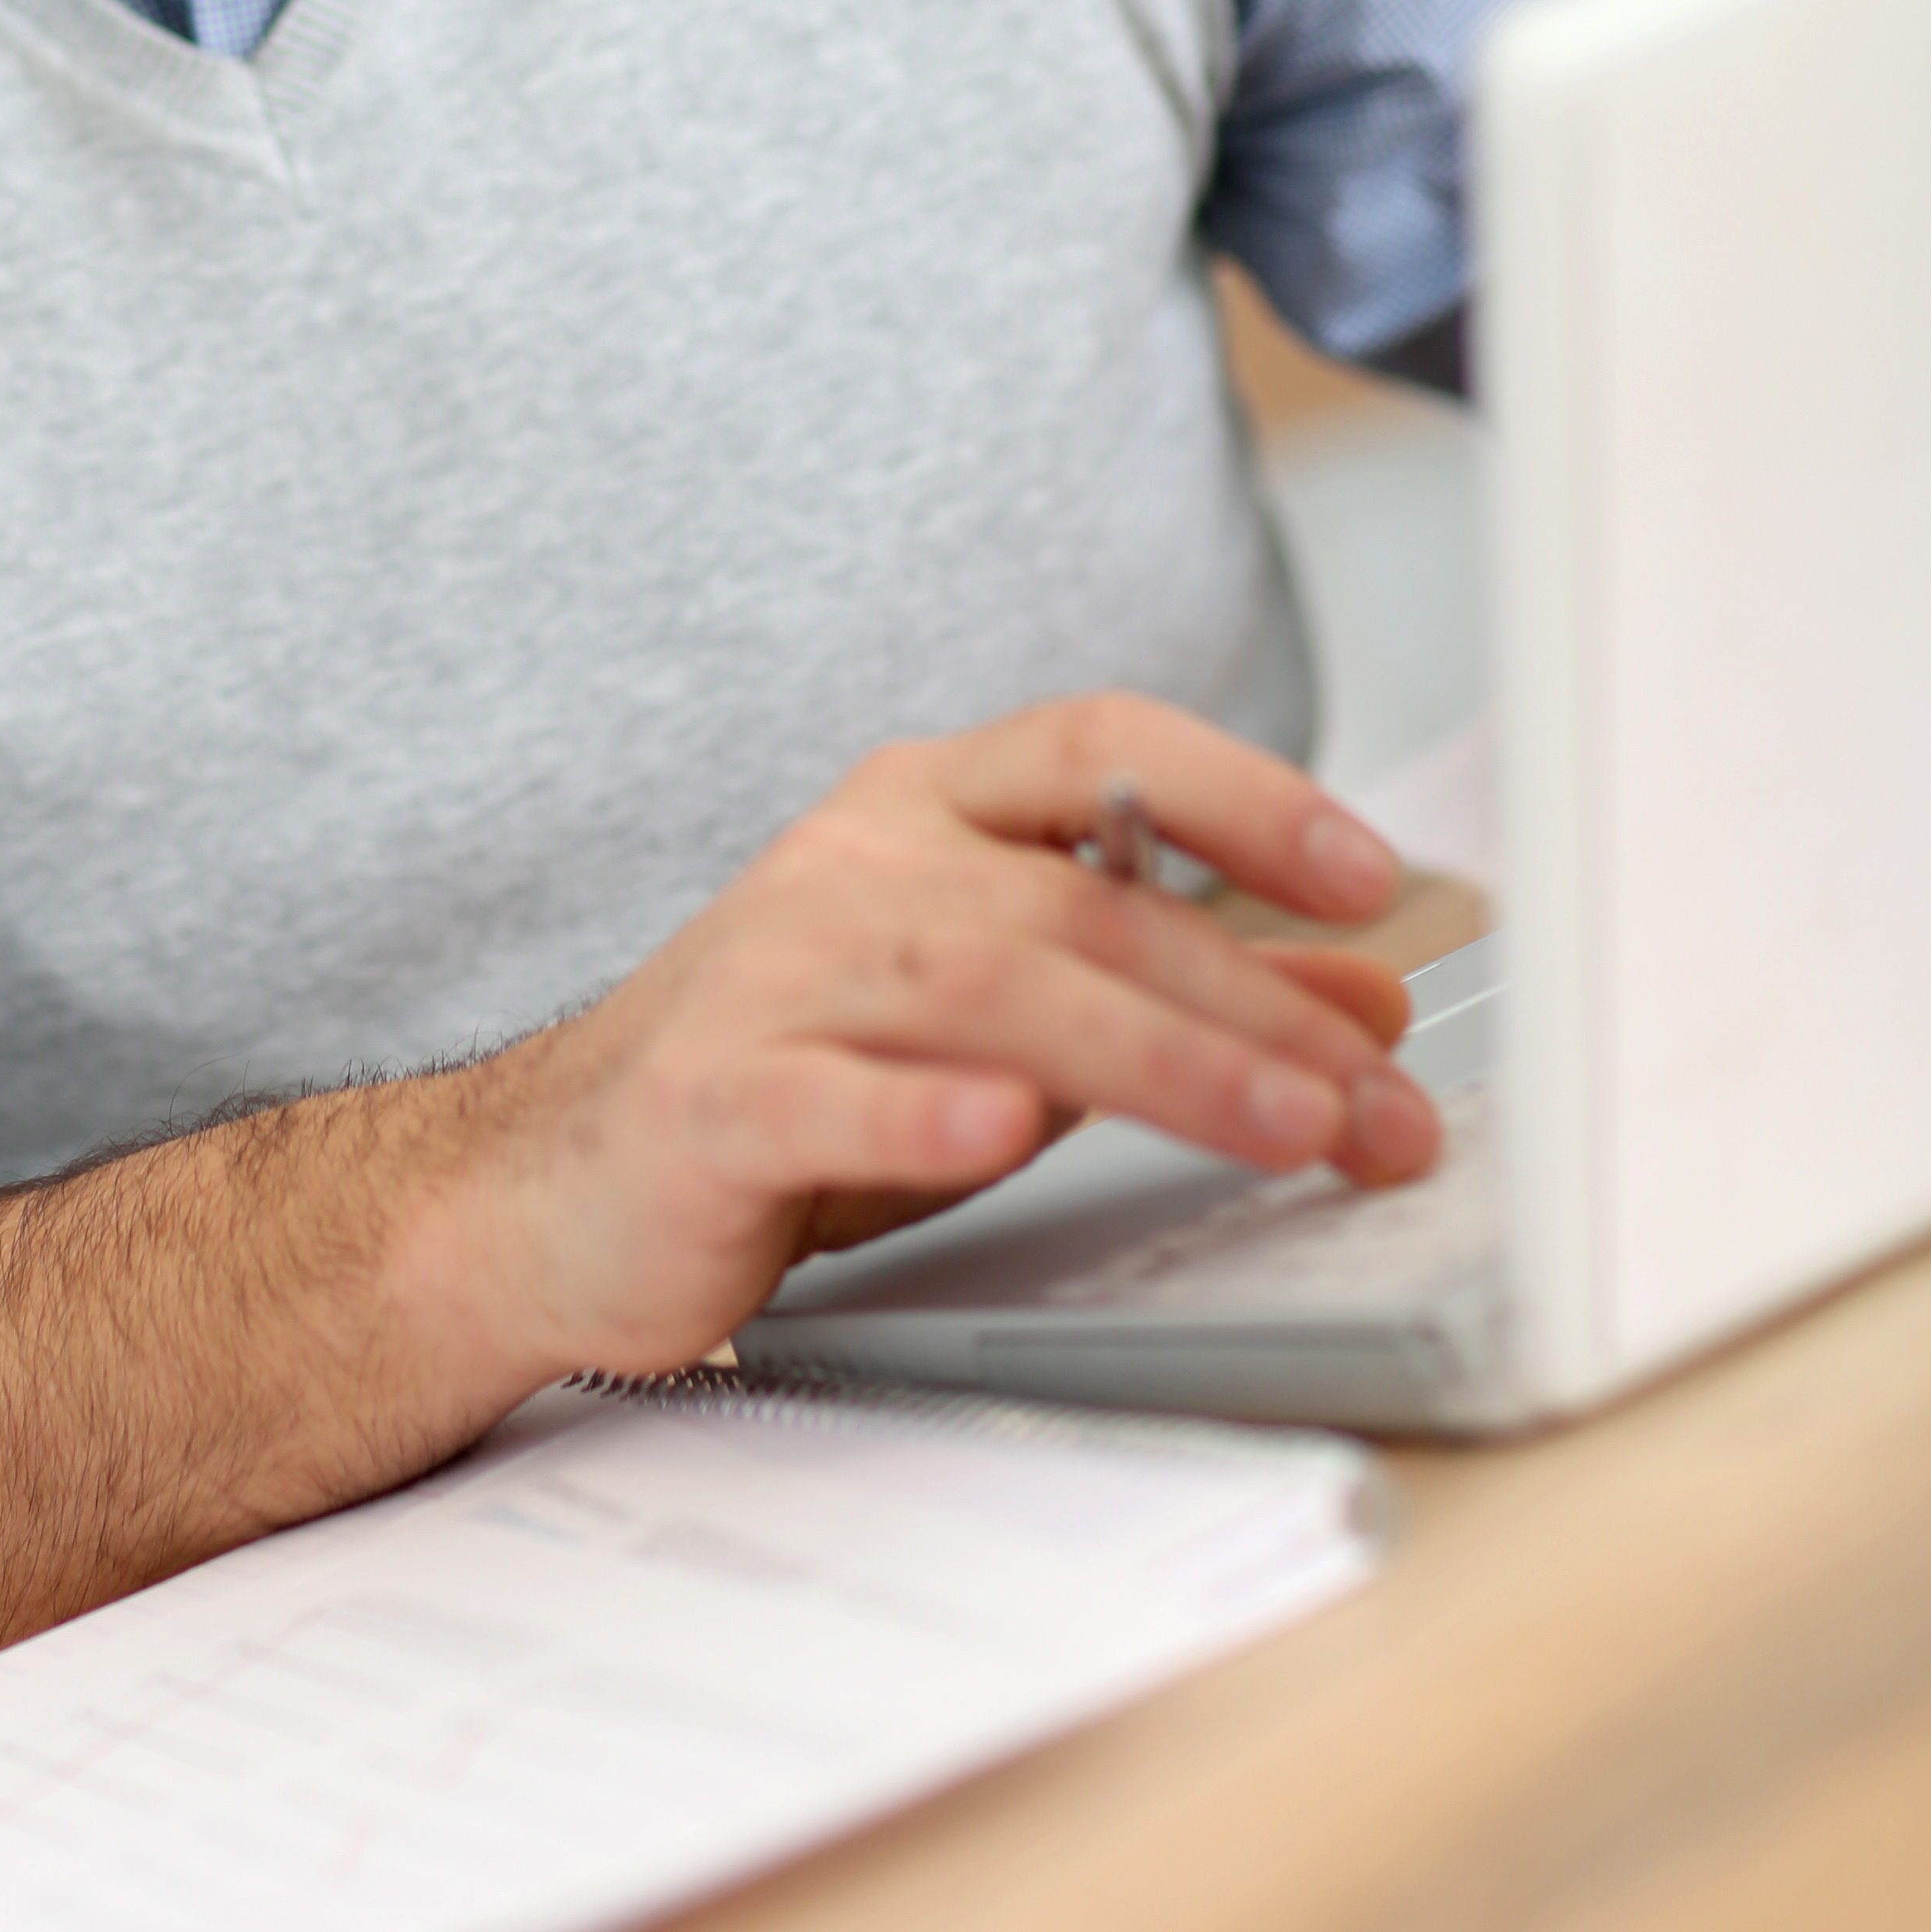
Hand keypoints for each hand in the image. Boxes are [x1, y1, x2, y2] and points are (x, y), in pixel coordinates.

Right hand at [446, 693, 1437, 1382]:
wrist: (551, 1187)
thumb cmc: (793, 1083)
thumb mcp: (1003, 1022)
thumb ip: (1168, 992)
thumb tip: (1363, 1000)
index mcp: (918, 809)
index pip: (1098, 744)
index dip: (1244, 793)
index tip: (1369, 874)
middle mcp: (849, 866)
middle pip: (1081, 901)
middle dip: (1256, 1005)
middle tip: (1379, 1098)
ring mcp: (771, 976)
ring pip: (988, 988)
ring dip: (1158, 1058)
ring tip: (1282, 1126)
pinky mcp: (711, 1102)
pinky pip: (827, 1095)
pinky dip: (922, 1114)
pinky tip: (998, 1133)